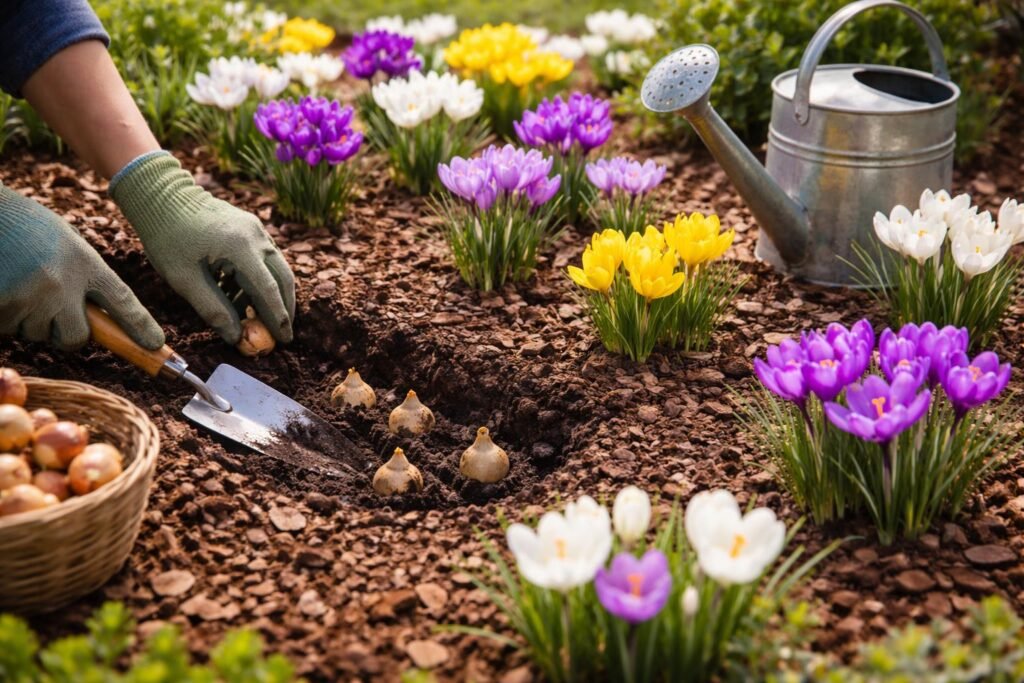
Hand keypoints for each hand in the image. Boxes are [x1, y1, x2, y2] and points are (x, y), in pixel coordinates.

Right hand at [0, 185, 164, 350]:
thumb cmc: (27, 226)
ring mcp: (29, 297)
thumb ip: (86, 277)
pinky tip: (3, 286)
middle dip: (65, 332)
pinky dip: (4, 316)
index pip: (122, 302)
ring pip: (35, 334)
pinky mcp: (0, 306)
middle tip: (51, 309)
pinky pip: (7, 328)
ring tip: (19, 282)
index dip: (140, 326)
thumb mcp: (70, 243)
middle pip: (76, 338)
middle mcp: (62, 284)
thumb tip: (101, 320)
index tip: (156, 345)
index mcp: (85, 263)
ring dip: (28, 319)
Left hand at [109, 152, 295, 344]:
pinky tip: (239, 295)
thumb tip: (235, 337)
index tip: (284, 340)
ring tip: (253, 317)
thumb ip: (213, 310)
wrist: (161, 195)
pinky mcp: (249, 226)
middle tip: (282, 332)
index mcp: (241, 248)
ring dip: (270, 294)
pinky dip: (258, 279)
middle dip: (285, 308)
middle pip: (283, 278)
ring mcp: (255, 229)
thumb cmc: (167, 237)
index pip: (269, 290)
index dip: (278, 318)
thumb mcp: (185, 280)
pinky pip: (263, 257)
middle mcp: (256, 236)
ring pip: (276, 268)